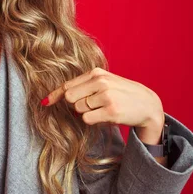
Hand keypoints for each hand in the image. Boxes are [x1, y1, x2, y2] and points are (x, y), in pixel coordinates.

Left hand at [41, 67, 164, 142]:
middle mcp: (101, 82)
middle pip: (70, 98)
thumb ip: (83, 87)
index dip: (55, 95)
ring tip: (102, 109)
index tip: (44, 102)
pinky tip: (105, 116)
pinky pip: (87, 119)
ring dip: (86, 113)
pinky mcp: (111, 111)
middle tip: (90, 106)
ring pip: (79, 109)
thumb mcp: (104, 83)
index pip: (68, 85)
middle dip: (75, 105)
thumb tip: (57, 98)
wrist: (148, 104)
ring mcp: (106, 96)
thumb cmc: (122, 95)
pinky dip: (92, 120)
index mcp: (97, 73)